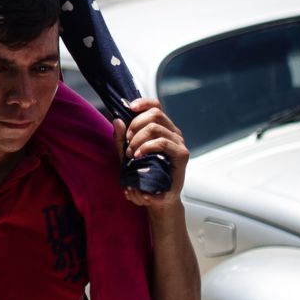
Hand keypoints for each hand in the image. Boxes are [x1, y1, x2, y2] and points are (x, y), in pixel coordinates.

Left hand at [114, 97, 188, 211]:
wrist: (156, 196)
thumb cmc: (143, 173)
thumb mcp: (126, 154)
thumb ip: (121, 138)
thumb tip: (117, 120)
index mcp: (162, 127)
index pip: (155, 105)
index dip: (143, 103)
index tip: (129, 108)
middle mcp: (172, 131)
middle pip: (155, 113)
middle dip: (135, 125)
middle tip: (127, 141)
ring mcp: (178, 142)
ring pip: (155, 127)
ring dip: (138, 139)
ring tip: (131, 153)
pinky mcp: (181, 154)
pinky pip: (162, 142)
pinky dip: (146, 147)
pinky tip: (138, 156)